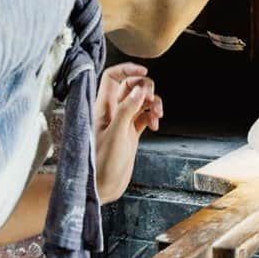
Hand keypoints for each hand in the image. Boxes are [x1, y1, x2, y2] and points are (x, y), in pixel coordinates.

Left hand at [94, 63, 162, 203]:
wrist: (101, 188)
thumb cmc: (101, 163)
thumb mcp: (115, 134)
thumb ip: (127, 109)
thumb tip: (140, 88)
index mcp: (102, 107)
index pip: (112, 77)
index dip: (128, 69)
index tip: (145, 71)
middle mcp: (112, 111)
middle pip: (131, 86)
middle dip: (146, 87)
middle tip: (151, 99)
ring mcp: (122, 122)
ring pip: (141, 101)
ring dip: (153, 103)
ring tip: (157, 116)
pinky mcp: (130, 133)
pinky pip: (144, 116)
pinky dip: (152, 116)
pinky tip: (155, 125)